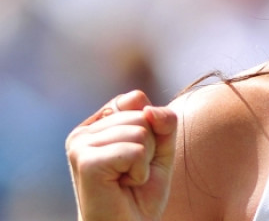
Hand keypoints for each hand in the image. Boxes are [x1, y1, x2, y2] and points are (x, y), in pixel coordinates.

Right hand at [66, 91, 177, 220]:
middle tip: (132, 173)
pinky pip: (136, 151)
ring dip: (145, 162)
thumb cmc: (140, 194)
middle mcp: (83, 132)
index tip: (138, 156)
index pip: (137, 99)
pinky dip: (140, 172)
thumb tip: (150, 110)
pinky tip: (123, 185)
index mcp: (96, 125)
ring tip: (127, 180)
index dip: (151, 128)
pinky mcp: (86, 161)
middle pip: (142, 116)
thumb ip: (164, 123)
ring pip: (141, 132)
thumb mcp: (161, 150)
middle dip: (151, 148)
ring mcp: (80, 145)